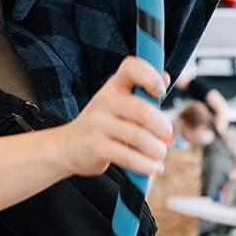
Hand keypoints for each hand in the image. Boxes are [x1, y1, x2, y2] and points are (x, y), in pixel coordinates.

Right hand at [57, 58, 172, 179]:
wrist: (68, 146)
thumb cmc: (104, 125)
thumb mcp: (120, 104)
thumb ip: (143, 94)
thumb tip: (166, 77)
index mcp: (114, 87)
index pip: (131, 68)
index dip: (150, 75)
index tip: (161, 92)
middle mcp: (104, 101)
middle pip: (141, 109)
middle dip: (162, 126)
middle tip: (167, 136)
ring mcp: (98, 124)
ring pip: (138, 136)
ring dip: (157, 150)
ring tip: (159, 154)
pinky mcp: (96, 147)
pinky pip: (128, 156)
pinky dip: (146, 165)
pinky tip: (151, 167)